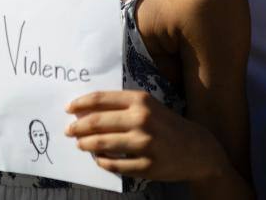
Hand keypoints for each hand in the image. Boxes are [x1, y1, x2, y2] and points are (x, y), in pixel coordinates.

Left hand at [65, 90, 223, 181]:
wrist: (197, 149)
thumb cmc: (167, 124)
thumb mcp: (148, 106)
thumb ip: (121, 106)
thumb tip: (86, 110)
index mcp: (141, 100)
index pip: (101, 99)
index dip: (81, 104)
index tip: (69, 109)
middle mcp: (142, 119)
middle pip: (97, 122)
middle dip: (78, 127)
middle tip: (68, 130)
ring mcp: (145, 144)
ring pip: (102, 144)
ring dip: (85, 144)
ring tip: (80, 144)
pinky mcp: (147, 166)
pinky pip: (114, 165)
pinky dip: (102, 161)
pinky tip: (98, 158)